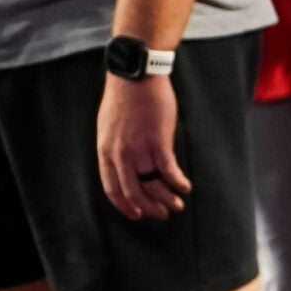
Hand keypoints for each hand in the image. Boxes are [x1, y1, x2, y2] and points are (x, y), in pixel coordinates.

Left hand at [98, 71, 189, 220]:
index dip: (125, 205)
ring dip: (167, 200)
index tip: (137, 214)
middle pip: (133, 193)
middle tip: (162, 214)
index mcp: (105, 150)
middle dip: (149, 208)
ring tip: (177, 205)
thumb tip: (125, 166)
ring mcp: (138, 149)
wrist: (134, 77)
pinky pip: (169, 172)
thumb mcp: (109, 127)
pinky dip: (178, 184)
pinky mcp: (157, 141)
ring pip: (152, 186)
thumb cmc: (124, 99)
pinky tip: (185, 187)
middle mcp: (119, 154)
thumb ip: (115, 148)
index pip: (111, 188)